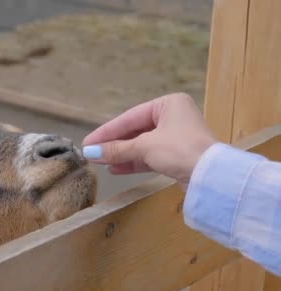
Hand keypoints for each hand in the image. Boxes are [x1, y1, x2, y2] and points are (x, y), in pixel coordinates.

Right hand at [82, 93, 216, 189]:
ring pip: (142, 145)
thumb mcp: (144, 147)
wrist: (211, 176)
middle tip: (91, 153)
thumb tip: (90, 152)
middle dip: (113, 145)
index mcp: (168, 104)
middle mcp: (173, 117)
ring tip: (100, 162)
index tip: (88, 142)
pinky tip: (116, 169)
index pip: (130, 117)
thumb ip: (116, 149)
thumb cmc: (180, 150)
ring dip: (121, 155)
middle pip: (135, 131)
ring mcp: (176, 138)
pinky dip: (133, 162)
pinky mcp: (178, 156)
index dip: (107, 131)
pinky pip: (150, 157)